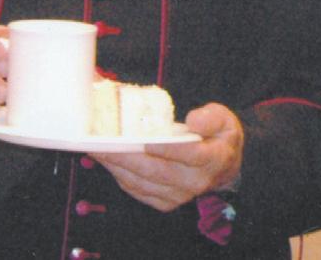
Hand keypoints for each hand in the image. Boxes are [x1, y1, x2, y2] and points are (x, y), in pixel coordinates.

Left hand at [93, 103, 243, 212]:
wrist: (224, 168)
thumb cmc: (219, 137)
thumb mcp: (224, 119)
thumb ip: (211, 118)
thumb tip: (193, 121)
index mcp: (211, 159)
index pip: (185, 154)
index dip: (163, 147)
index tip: (143, 139)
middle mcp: (194, 182)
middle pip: (155, 171)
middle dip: (125, 157)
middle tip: (101, 142)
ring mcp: (178, 195)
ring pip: (143, 183)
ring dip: (117, 167)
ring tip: (96, 149)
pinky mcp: (165, 203)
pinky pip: (139, 191)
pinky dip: (120, 177)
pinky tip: (107, 161)